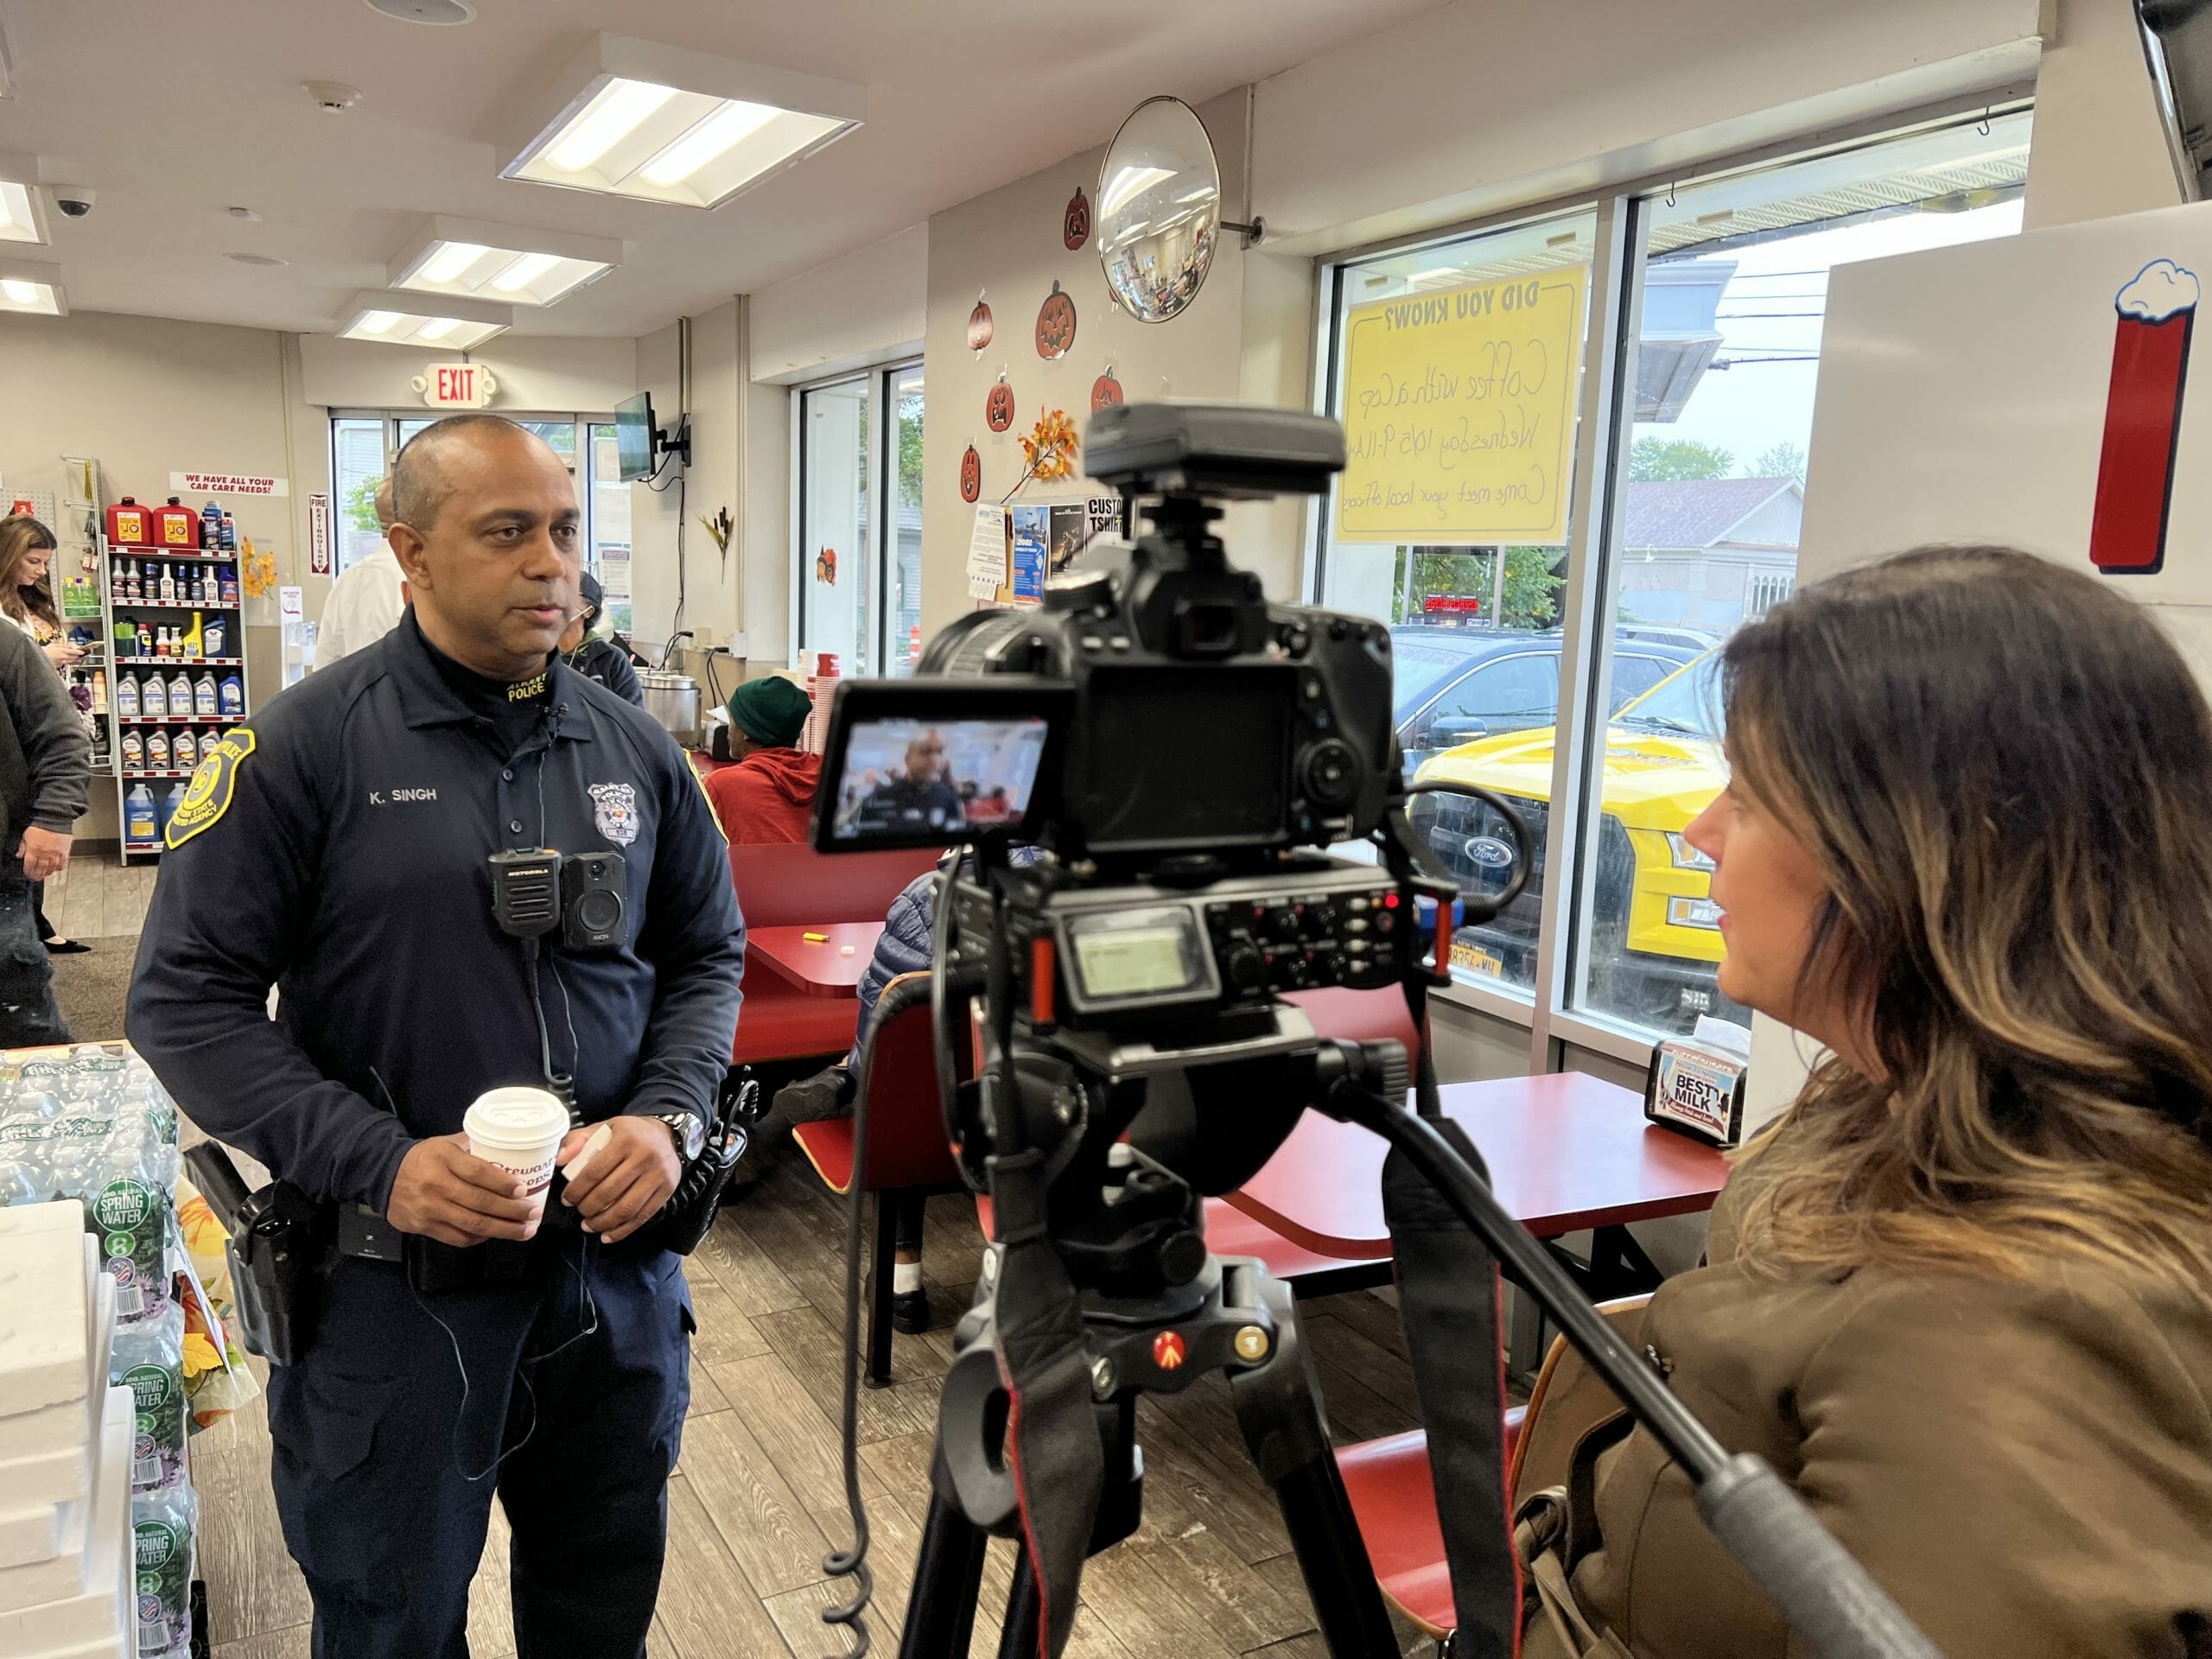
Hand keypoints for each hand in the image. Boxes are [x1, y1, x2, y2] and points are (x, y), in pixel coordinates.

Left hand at [18, 827, 70, 880]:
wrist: (55, 819)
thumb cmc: (40, 826)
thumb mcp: (26, 835)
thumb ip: (23, 846)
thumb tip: (20, 855)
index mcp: (34, 850)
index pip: (30, 866)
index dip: (28, 871)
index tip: (28, 874)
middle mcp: (45, 854)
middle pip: (40, 869)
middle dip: (37, 875)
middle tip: (36, 878)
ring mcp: (55, 854)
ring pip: (51, 868)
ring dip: (47, 873)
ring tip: (45, 875)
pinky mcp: (65, 852)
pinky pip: (62, 863)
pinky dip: (58, 867)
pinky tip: (56, 869)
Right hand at [43, 639, 83, 668]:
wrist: (38, 658)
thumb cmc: (45, 651)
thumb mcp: (55, 645)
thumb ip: (64, 645)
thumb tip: (70, 645)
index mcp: (63, 651)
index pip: (75, 652)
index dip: (80, 652)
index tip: (83, 651)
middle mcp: (64, 657)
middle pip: (75, 657)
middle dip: (80, 656)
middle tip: (83, 655)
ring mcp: (62, 662)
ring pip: (72, 661)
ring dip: (77, 660)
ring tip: (79, 659)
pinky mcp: (59, 665)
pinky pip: (66, 663)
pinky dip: (69, 662)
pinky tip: (69, 661)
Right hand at [386, 1134, 541, 1245]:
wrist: (383, 1175)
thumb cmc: (423, 1158)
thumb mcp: (445, 1143)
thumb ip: (474, 1145)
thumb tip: (509, 1147)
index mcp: (443, 1158)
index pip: (477, 1172)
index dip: (503, 1183)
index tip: (524, 1190)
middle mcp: (436, 1184)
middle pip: (479, 1202)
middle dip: (511, 1211)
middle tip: (533, 1213)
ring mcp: (429, 1209)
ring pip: (472, 1224)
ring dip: (502, 1230)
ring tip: (524, 1231)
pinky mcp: (424, 1227)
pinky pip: (458, 1237)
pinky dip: (480, 1238)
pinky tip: (495, 1234)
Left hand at [559, 1116, 680, 1243]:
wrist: (665, 1136)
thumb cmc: (629, 1134)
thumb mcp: (602, 1128)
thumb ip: (577, 1140)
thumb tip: (560, 1159)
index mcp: (625, 1139)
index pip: (594, 1171)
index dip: (577, 1190)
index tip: (567, 1199)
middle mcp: (645, 1155)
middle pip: (609, 1192)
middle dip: (588, 1208)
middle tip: (579, 1211)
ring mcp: (658, 1174)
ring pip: (626, 1208)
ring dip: (603, 1222)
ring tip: (589, 1225)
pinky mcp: (667, 1189)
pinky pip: (642, 1216)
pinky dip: (622, 1231)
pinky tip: (607, 1235)